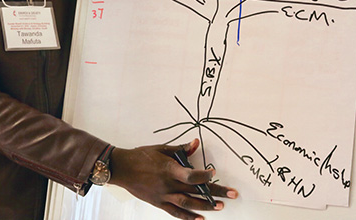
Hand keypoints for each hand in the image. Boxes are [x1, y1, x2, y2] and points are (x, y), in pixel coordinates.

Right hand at [109, 139, 238, 219]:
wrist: (123, 168)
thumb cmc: (141, 156)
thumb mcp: (162, 148)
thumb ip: (181, 149)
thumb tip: (196, 143)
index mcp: (169, 169)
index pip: (192, 176)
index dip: (205, 175)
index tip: (214, 173)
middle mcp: (168, 184)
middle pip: (196, 190)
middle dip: (216, 193)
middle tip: (232, 194)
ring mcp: (164, 195)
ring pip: (188, 203)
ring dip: (206, 206)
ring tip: (220, 206)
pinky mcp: (159, 203)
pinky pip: (176, 212)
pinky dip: (189, 217)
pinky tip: (201, 219)